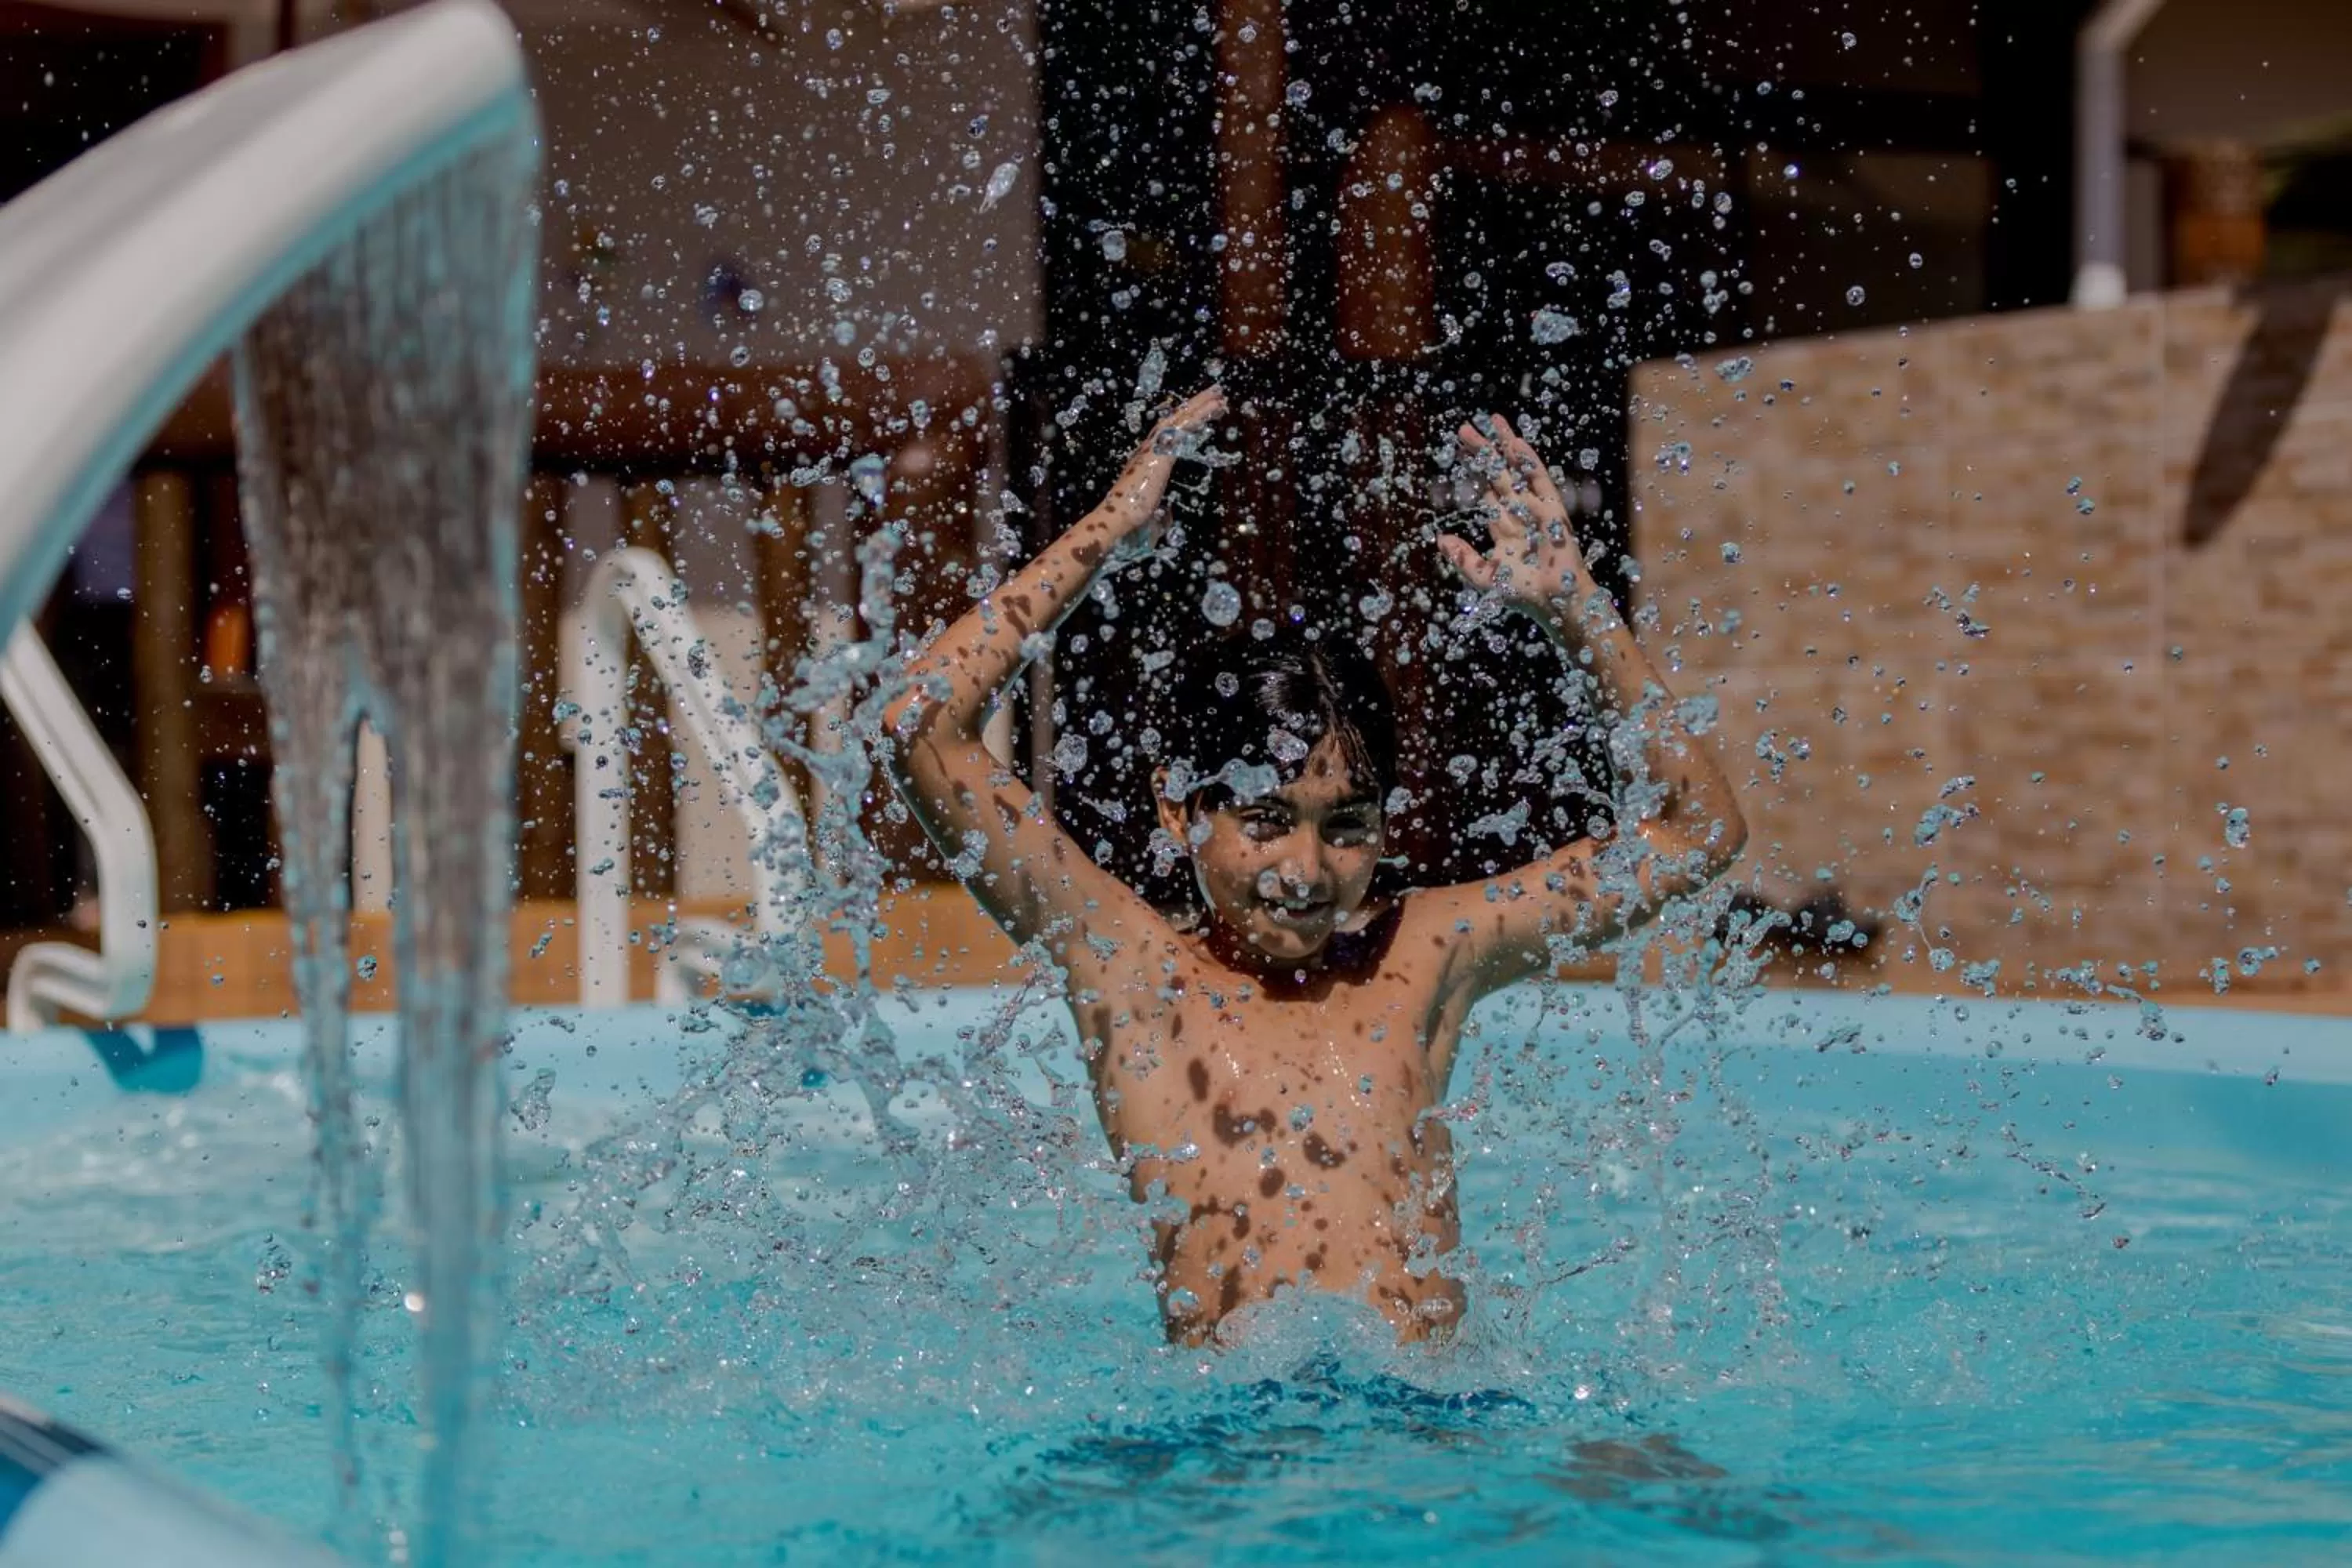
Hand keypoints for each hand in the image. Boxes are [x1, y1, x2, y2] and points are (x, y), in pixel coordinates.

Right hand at [1095, 385, 1226, 538]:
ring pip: (1180, 419)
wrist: (1117, 521)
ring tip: (1219, 393)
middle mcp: (1148, 450)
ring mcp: (1153, 450)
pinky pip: (1184, 428)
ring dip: (1200, 405)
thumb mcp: (1151, 517)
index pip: (1170, 435)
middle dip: (1195, 405)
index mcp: (1147, 462)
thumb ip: (1161, 514)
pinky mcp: (1161, 453)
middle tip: (1215, 392)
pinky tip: (1214, 407)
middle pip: (1175, 420)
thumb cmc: (1130, 523)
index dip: (1186, 422)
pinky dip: (1200, 416)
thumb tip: (1167, 516)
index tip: (1203, 414)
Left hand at [1438, 415, 1594, 613]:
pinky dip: (1528, 462)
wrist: (1554, 602)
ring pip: (1517, 470)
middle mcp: (1519, 514)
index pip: (1485, 492)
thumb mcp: (1484, 577)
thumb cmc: (1523, 594)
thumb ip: (1462, 558)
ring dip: (1505, 446)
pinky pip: (1539, 481)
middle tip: (1465, 428)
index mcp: (1504, 529)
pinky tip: (1516, 443)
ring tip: (1493, 422)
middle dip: (1483, 452)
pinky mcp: (1552, 510)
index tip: (1458, 451)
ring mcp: (1536, 509)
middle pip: (1498, 475)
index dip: (1472, 471)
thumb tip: (1439, 539)